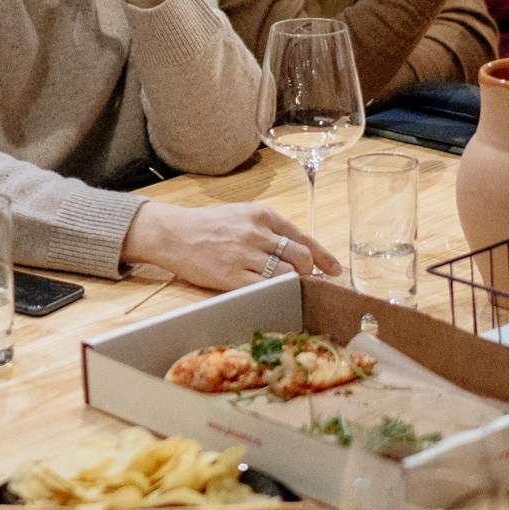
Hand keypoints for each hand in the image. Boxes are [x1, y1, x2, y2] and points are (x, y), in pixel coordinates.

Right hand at [122, 200, 342, 288]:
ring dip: (294, 284)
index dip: (323, 256)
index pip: (303, 237)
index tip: (335, 269)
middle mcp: (256, 233)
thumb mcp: (242, 215)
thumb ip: (268, 229)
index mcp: (262, 215)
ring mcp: (245, 255)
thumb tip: (298, 250)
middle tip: (309, 281)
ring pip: (286, 274)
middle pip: (301, 256)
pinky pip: (265, 288)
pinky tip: (274, 294)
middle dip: (310, 272)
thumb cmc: (208, 225)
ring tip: (291, 288)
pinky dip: (275, 293)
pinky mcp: (232, 276)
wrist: (173, 233)